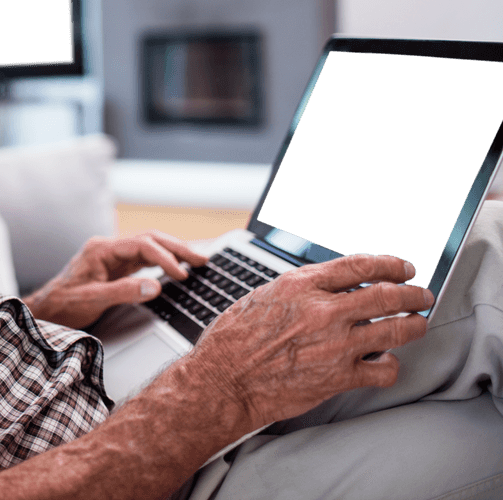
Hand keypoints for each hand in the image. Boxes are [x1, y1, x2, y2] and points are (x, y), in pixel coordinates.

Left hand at [23, 232, 208, 328]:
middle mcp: (108, 248)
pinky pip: (143, 259)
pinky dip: (162, 262)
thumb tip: (155, 286)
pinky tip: (176, 268)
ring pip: (148, 248)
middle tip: (202, 259)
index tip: (182, 274)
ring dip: (173, 253)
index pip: (141, 245)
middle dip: (177, 248)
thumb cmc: (64, 304)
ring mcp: (112, 256)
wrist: (47, 309)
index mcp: (101, 250)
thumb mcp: (92, 300)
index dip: (165, 257)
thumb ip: (123, 292)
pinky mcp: (115, 266)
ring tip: (197, 261)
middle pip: (149, 239)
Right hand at [186, 253, 432, 431]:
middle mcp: (322, 311)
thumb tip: (328, 287)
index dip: (389, 264)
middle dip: (412, 294)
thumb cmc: (232, 341)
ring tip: (417, 324)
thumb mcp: (262, 297)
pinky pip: (384, 370)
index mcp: (300, 285)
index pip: (359, 265)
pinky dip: (391, 366)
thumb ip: (299, 291)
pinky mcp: (339, 377)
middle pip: (386, 294)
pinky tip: (386, 363)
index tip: (402, 267)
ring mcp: (335, 344)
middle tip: (421, 295)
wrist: (223, 381)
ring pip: (395, 330)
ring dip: (413, 325)